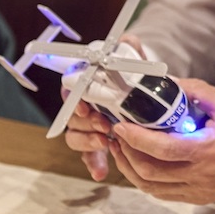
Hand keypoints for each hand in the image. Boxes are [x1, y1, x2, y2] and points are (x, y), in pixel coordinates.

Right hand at [60, 36, 143, 181]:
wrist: (144, 89)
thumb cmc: (132, 72)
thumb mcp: (131, 56)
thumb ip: (127, 47)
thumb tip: (124, 40)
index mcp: (85, 86)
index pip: (70, 94)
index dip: (75, 102)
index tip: (87, 108)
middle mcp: (82, 108)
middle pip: (72, 119)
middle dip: (85, 124)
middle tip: (103, 125)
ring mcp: (88, 127)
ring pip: (75, 138)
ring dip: (87, 142)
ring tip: (105, 143)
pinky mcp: (98, 144)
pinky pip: (90, 157)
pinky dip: (94, 165)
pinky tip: (101, 173)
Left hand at [105, 78, 214, 203]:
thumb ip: (197, 92)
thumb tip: (168, 83)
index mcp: (208, 150)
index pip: (162, 148)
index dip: (136, 138)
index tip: (121, 125)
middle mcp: (200, 175)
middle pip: (148, 172)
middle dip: (126, 153)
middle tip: (118, 134)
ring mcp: (197, 190)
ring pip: (150, 187)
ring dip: (131, 168)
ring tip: (124, 149)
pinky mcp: (197, 197)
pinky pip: (162, 193)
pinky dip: (146, 180)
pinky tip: (142, 163)